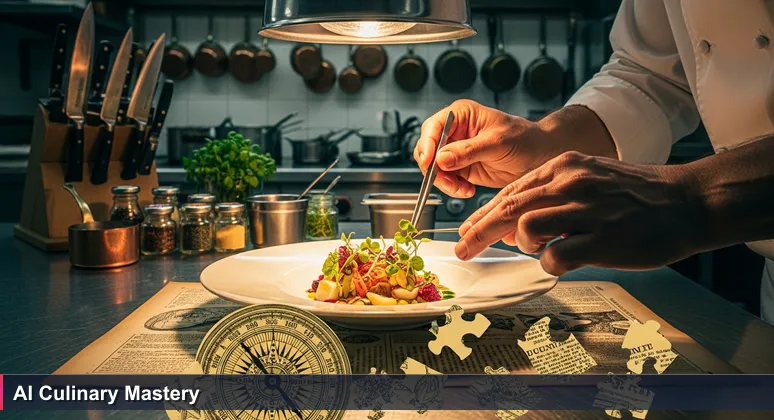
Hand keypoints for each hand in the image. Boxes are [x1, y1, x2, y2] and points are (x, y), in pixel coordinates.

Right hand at [414, 100, 551, 197]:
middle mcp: (455, 132)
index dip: (427, 145)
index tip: (430, 162)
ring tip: (462, 189)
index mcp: (461, 115)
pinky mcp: (461, 168)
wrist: (539, 156)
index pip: (433, 127)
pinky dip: (452, 188)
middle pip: (428, 149)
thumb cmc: (524, 139)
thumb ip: (469, 150)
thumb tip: (441, 158)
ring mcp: (456, 151)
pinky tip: (467, 190)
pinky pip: (446, 180)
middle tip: (448, 180)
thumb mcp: (498, 142)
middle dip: (434, 168)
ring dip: (444, 182)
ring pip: (434, 168)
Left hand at [456, 151, 702, 274]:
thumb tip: (517, 218)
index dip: (484, 213)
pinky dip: (550, 262)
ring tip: (538, 248)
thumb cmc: (637, 194)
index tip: (468, 228)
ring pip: (526, 228)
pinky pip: (555, 257)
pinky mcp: (601, 239)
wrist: (686, 201)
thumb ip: (553, 191)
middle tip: (463, 248)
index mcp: (564, 166)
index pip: (511, 191)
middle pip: (508, 208)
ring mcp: (585, 210)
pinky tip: (563, 259)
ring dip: (522, 244)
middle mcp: (570, 183)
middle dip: (478, 231)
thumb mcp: (590, 176)